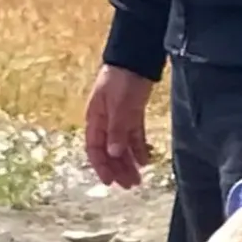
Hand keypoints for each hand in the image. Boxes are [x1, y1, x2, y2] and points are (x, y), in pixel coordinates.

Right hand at [84, 65, 155, 188]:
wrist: (135, 57)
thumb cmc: (122, 79)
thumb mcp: (119, 105)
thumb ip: (117, 129)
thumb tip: (113, 153)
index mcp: (95, 118)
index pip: (94, 148)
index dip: (101, 166)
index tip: (110, 182)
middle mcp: (105, 121)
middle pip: (109, 150)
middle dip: (118, 168)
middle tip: (130, 185)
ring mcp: (119, 117)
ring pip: (122, 145)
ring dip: (129, 162)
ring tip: (138, 178)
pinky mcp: (133, 113)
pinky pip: (134, 135)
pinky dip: (138, 148)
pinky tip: (146, 161)